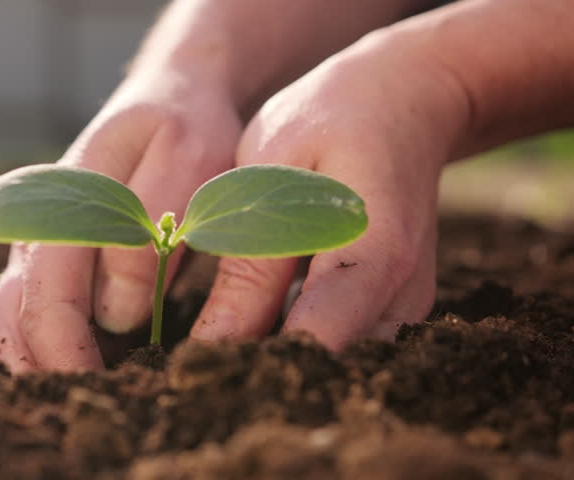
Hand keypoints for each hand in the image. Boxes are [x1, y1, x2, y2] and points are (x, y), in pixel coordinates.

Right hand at [0, 73, 241, 371]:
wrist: (171, 94)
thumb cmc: (185, 126)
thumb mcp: (187, 159)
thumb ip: (148, 232)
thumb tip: (116, 314)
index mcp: (64, 201)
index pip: (47, 294)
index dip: (65, 352)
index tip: (98, 393)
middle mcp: (38, 225)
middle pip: (9, 315)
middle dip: (39, 368)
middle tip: (85, 407)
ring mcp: (40, 240)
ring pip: (11, 315)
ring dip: (36, 361)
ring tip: (80, 395)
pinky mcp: (55, 254)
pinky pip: (33, 307)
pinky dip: (45, 344)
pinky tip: (78, 366)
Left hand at [190, 31, 465, 348]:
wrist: (404, 98)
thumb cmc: (330, 121)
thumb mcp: (271, 173)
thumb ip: (249, 262)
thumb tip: (215, 345)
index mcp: (373, 256)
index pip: (313, 344)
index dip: (251, 370)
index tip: (194, 376)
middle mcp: (402, 295)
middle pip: (329, 369)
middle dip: (263, 378)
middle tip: (199, 374)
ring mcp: (406, 304)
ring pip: (339, 365)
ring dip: (282, 367)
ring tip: (222, 357)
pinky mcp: (395, 304)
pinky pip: (347, 344)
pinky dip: (302, 345)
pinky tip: (259, 330)